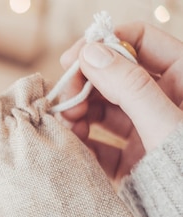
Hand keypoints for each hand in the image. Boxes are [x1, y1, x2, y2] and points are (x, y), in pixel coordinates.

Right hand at [59, 22, 182, 185]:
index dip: (106, 43)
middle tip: (63, 96)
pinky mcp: (130, 161)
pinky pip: (99, 143)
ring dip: (78, 111)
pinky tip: (70, 143)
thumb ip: (129, 86)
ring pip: (102, 109)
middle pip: (114, 76)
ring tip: (65, 122)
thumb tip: (91, 52)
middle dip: (84, 82)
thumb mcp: (165, 122)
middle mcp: (162, 103)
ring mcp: (144, 132)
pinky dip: (81, 141)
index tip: (74, 58)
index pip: (141, 42)